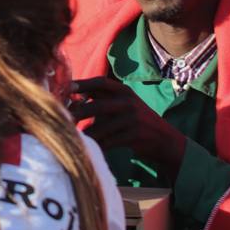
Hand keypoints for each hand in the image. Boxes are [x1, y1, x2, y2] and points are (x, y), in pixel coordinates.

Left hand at [68, 77, 187, 180]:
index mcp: (125, 91)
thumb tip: (72, 96)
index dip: (83, 84)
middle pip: (98, 105)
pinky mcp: (134, 135)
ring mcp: (133, 118)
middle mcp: (129, 102)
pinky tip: (90, 147)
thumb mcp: (124, 103)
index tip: (66, 88)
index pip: (101, 83)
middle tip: (65, 118)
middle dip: (79, 113)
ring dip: (87, 133)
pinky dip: (99, 144)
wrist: (164, 139)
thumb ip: (102, 98)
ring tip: (75, 135)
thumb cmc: (136, 119)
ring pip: (102, 127)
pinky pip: (110, 141)